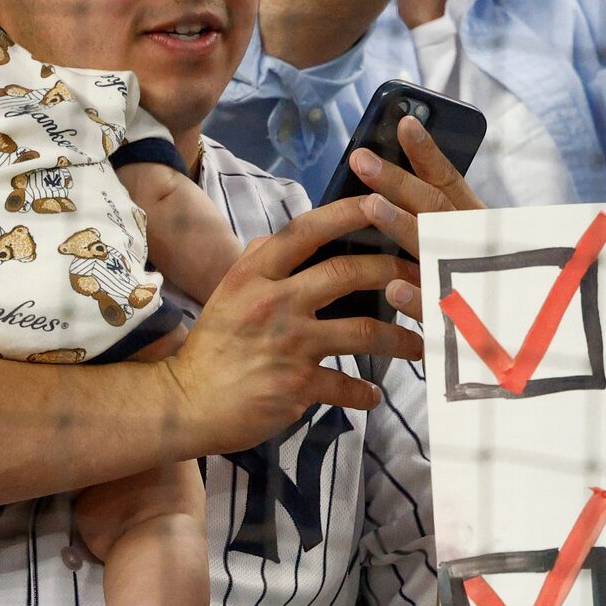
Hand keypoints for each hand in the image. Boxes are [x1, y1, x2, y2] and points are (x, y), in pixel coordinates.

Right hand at [168, 196, 422, 451]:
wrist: (185, 403)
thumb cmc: (213, 347)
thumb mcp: (228, 294)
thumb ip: (258, 264)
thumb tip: (281, 237)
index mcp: (255, 274)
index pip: (306, 231)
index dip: (348, 213)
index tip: (382, 202)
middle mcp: (273, 302)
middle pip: (347, 273)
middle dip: (393, 272)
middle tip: (420, 278)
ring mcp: (288, 344)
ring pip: (363, 331)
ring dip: (400, 338)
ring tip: (417, 345)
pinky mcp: (297, 385)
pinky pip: (347, 384)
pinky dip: (366, 393)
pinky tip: (373, 395)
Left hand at [342, 115, 485, 325]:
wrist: (547, 343)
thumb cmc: (506, 291)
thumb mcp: (478, 247)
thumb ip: (443, 222)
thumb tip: (397, 192)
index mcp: (477, 226)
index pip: (448, 184)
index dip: (427, 154)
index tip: (404, 123)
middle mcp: (475, 248)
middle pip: (434, 209)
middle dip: (398, 182)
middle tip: (362, 159)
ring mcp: (472, 283)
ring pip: (434, 251)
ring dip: (403, 229)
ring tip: (372, 206)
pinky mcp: (468, 325)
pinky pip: (441, 312)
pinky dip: (420, 300)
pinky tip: (395, 290)